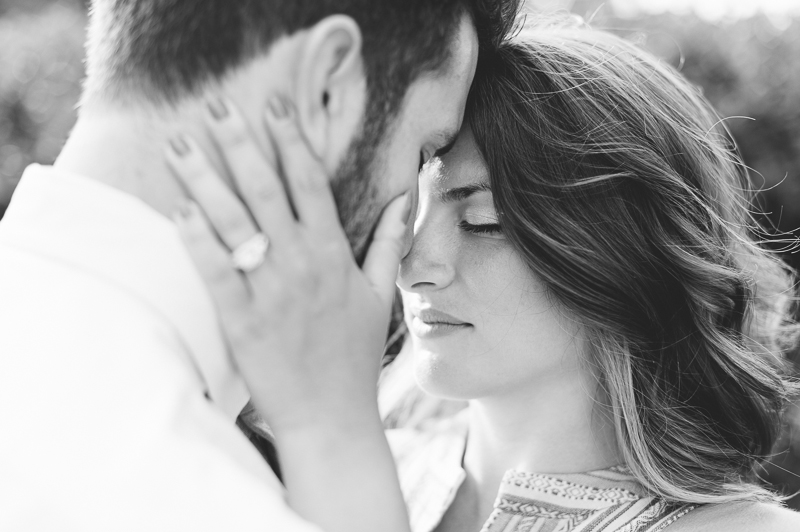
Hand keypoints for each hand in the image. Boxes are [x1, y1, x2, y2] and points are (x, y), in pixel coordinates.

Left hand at [166, 95, 409, 433]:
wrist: (331, 417)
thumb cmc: (354, 355)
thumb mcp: (379, 295)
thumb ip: (390, 242)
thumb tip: (404, 197)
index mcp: (334, 254)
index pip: (310, 183)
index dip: (292, 140)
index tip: (276, 105)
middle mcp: (302, 265)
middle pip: (265, 190)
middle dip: (239, 142)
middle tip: (215, 106)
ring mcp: (271, 292)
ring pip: (234, 223)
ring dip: (205, 179)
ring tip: (179, 144)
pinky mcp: (242, 322)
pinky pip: (216, 272)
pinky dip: (196, 239)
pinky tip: (179, 210)